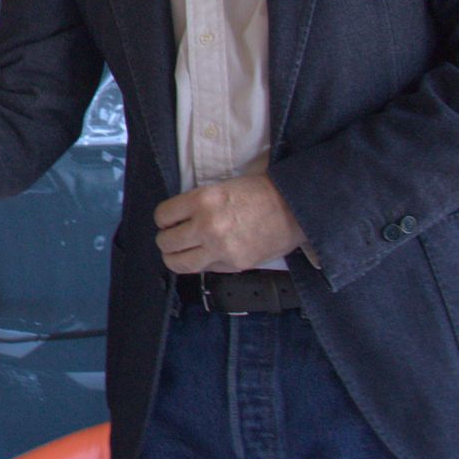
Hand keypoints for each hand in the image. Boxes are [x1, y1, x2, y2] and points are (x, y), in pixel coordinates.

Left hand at [154, 173, 307, 272]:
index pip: (162, 216)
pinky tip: (209, 255)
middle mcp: (207, 225)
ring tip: (183, 251)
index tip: (169, 220)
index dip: (164, 219)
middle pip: (165, 242)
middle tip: (174, 237)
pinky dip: (203, 264)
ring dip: (176, 257)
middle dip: (167, 240)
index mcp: (202, 200)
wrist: (295, 207)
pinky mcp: (234, 264)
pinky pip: (204, 270)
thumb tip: (177, 221)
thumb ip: (196, 205)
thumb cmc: (260, 193)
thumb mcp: (220, 188)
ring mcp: (220, 248)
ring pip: (178, 263)